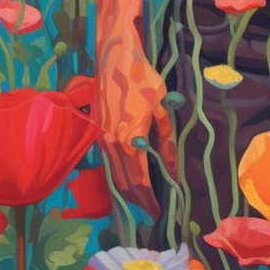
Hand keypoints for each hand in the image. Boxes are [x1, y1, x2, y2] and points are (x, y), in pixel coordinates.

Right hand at [95, 31, 177, 219]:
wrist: (114, 58)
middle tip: (154, 211)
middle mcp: (112, 144)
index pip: (140, 181)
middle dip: (139, 201)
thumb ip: (166, 140)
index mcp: (130, 139)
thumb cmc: (142, 78)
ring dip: (127, 192)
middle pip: (124, 184)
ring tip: (143, 201)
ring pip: (113, 176)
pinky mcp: (96, 132)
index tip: (161, 211)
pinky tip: (128, 179)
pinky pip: (107, 163)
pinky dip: (118, 176)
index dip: (150, 200)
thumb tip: (173, 169)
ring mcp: (101, 139)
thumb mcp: (161, 107)